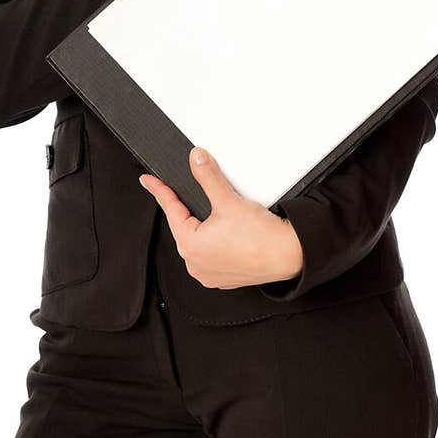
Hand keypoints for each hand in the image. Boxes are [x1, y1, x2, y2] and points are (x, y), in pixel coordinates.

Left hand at [138, 146, 303, 289]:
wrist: (289, 256)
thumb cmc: (261, 237)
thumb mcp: (228, 200)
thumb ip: (207, 177)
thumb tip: (196, 160)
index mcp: (190, 246)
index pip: (170, 209)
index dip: (159, 191)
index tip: (148, 181)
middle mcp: (195, 264)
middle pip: (184, 226)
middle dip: (189, 209)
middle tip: (201, 197)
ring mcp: (209, 274)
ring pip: (198, 242)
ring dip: (204, 228)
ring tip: (223, 218)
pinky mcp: (224, 278)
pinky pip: (211, 256)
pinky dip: (215, 243)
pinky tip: (229, 234)